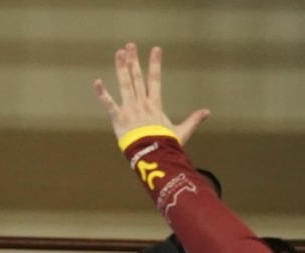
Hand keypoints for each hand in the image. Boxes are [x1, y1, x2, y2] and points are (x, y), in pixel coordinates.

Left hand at [93, 43, 210, 145]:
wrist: (154, 155)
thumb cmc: (166, 145)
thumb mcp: (181, 132)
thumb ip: (193, 120)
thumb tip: (207, 112)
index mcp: (155, 105)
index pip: (155, 80)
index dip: (155, 64)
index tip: (155, 49)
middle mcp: (142, 103)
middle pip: (137, 77)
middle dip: (133, 61)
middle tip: (130, 45)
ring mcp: (130, 109)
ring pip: (125, 85)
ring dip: (121, 68)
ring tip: (119, 53)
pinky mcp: (119, 118)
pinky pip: (109, 104)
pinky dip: (102, 93)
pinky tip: (96, 82)